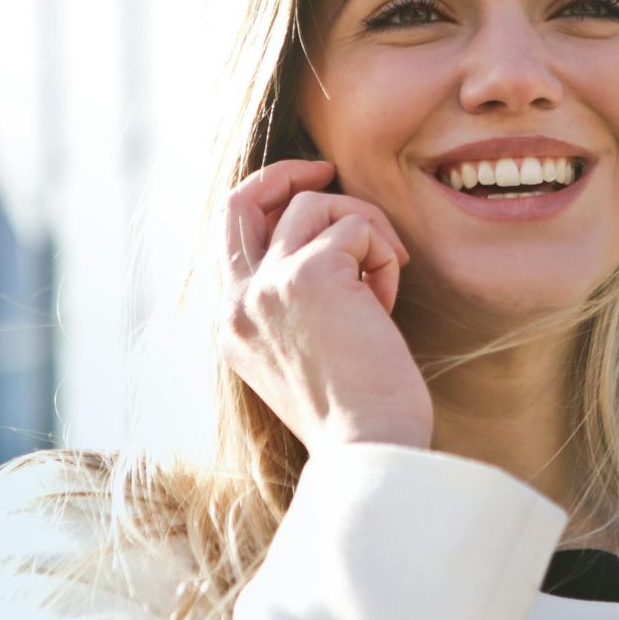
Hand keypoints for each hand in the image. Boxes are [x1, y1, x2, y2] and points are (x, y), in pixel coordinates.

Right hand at [217, 158, 432, 453]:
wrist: (370, 449)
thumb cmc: (357, 415)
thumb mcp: (305, 356)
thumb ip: (294, 305)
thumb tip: (328, 247)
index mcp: (232, 326)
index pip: (231, 235)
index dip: (268, 201)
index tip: (310, 192)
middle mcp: (238, 303)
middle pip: (242, 199)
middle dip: (286, 173)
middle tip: (328, 170)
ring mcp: (268, 286)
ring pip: (316, 206)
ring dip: (364, 230)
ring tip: (384, 281)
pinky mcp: (310, 274)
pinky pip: (357, 227)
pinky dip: (383, 254)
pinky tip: (388, 303)